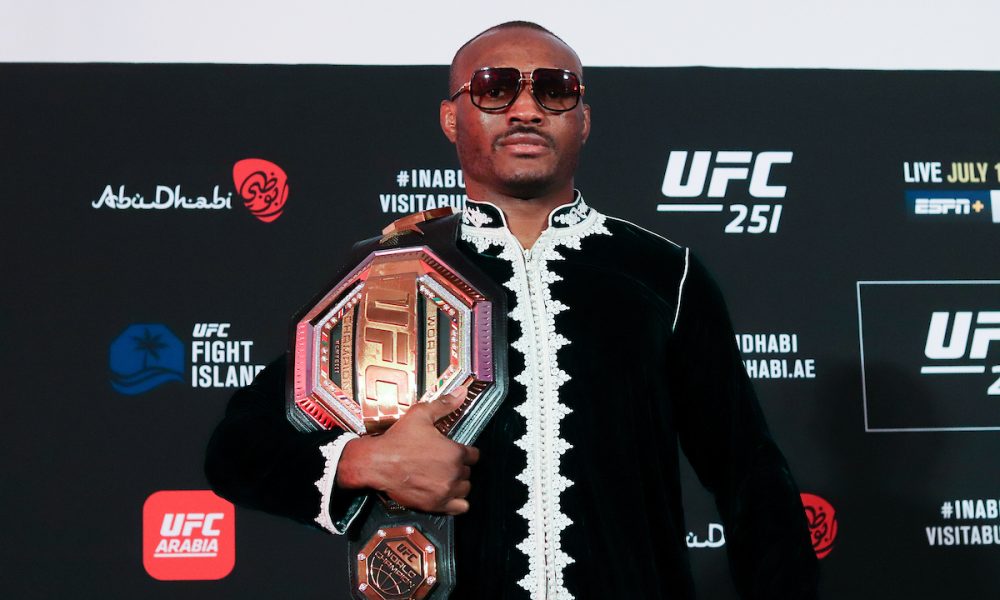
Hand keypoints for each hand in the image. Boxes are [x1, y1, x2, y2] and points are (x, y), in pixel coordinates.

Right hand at [336, 385, 479, 514]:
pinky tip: (446, 493)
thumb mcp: (420, 415)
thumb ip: (444, 405)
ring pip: (464, 489)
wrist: (376, 463)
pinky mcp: (435, 504)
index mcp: (454, 452)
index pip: (474, 455)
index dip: (465, 452)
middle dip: (458, 467)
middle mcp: (453, 473)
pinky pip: (459, 508)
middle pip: (468, 472)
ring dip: (457, 483)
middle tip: (444, 463)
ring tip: (444, 477)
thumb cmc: (397, 440)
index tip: (456, 451)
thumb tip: (461, 393)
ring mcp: (445, 490)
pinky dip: (456, 502)